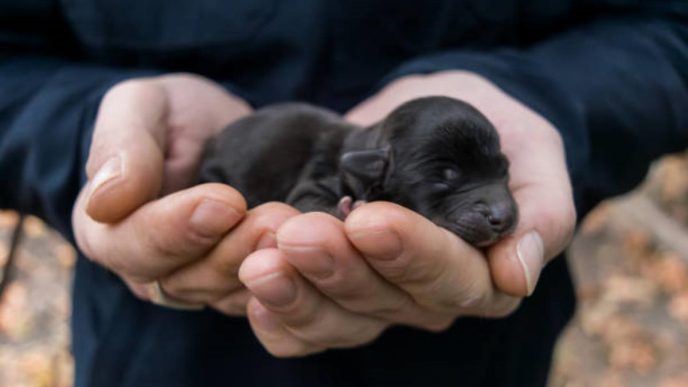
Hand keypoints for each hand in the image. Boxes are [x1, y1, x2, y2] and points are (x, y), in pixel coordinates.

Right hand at [72, 74, 296, 314]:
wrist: (221, 131)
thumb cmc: (173, 115)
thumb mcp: (140, 106)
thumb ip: (119, 145)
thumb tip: (105, 201)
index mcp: (109, 231)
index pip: (133, 246)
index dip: (178, 229)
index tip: (226, 201)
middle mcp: (152, 270)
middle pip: (187, 280)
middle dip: (235, 250)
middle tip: (277, 219)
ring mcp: (200, 282)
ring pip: (230, 293)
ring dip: (267, 265)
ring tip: (300, 230)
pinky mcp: (243, 286)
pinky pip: (264, 296)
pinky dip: (291, 277)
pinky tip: (318, 250)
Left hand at [237, 71, 575, 355]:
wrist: (444, 120)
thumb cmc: (497, 135)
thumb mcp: (535, 158)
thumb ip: (539, 213)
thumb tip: (517, 275)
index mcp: (483, 276)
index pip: (450, 280)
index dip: (411, 255)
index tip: (370, 220)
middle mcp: (428, 298)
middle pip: (384, 302)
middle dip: (338, 268)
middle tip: (297, 231)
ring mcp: (379, 298)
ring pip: (338, 318)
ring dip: (297, 291)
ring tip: (260, 258)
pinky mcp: (338, 291)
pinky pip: (305, 326)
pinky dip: (278, 316)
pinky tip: (251, 292)